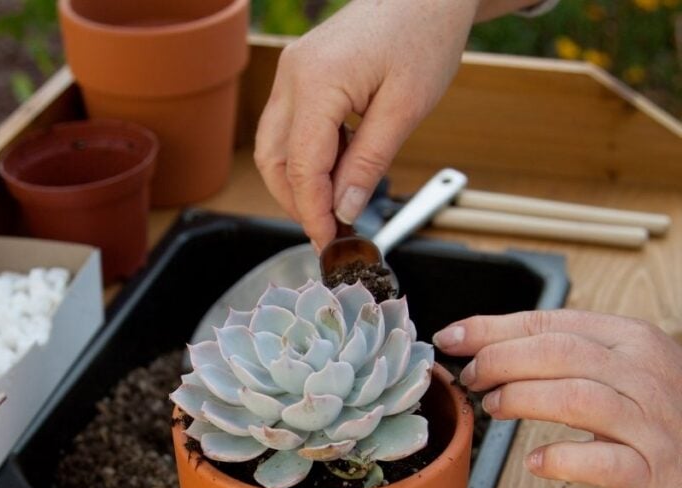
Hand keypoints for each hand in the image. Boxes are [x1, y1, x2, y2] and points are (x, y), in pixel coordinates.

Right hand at [254, 0, 478, 249]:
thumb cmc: (424, 36)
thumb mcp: (406, 109)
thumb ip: (369, 163)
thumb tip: (342, 209)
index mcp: (317, 83)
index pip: (300, 166)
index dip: (311, 211)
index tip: (327, 242)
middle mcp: (291, 76)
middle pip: (272, 159)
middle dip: (296, 201)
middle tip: (330, 229)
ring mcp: (290, 72)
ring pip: (273, 146)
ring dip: (299, 181)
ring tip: (338, 201)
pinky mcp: (299, 73)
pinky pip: (289, 126)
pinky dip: (307, 155)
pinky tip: (340, 167)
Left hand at [433, 309, 681, 487]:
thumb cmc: (661, 412)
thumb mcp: (621, 365)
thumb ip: (565, 353)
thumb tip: (488, 345)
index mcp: (630, 339)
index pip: (550, 322)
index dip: (491, 328)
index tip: (451, 337)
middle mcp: (643, 373)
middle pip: (557, 353)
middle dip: (499, 361)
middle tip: (471, 379)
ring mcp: (651, 421)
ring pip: (576, 397)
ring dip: (522, 400)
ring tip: (494, 408)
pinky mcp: (656, 469)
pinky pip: (604, 460)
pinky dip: (563, 458)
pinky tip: (537, 461)